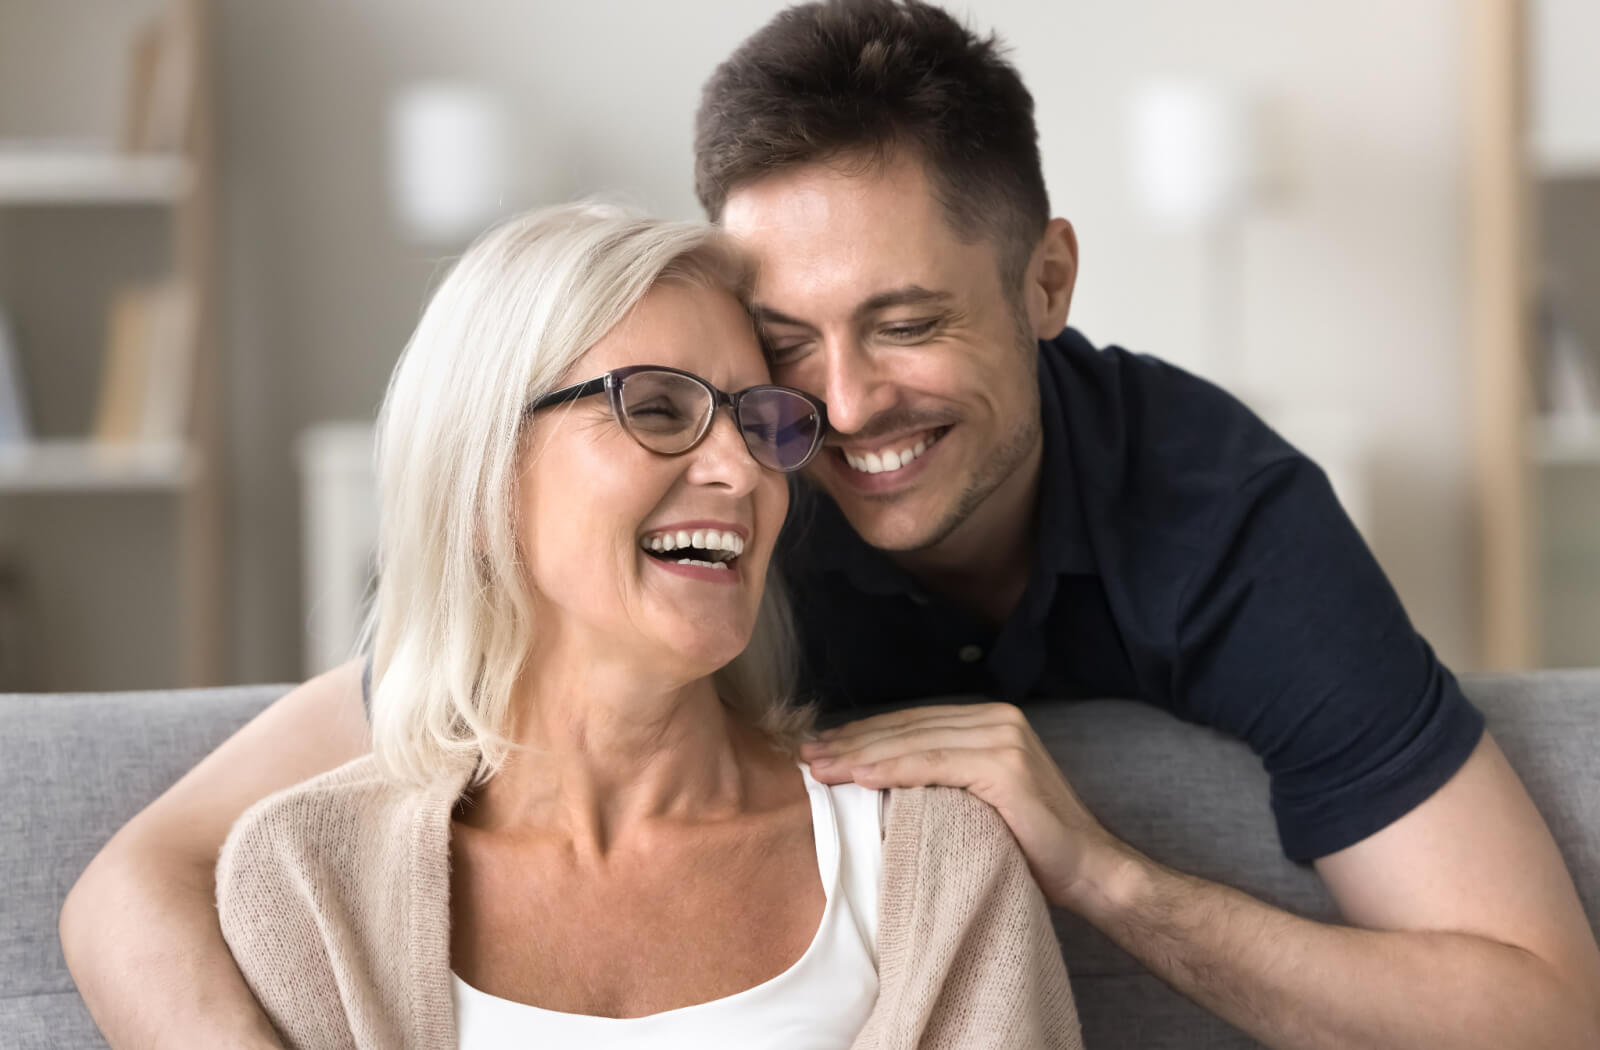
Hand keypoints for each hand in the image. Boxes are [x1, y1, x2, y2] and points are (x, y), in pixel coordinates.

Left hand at [801, 702, 1126, 907]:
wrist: (1089, 872)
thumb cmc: (1031, 846)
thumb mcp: (978, 800)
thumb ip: (943, 777)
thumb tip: (878, 776)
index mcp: (990, 721)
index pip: (912, 723)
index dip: (863, 734)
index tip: (819, 748)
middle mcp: (997, 719)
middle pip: (907, 727)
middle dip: (851, 741)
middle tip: (805, 756)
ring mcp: (1003, 738)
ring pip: (914, 741)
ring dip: (860, 754)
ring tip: (819, 768)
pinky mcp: (1005, 765)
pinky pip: (934, 763)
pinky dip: (893, 769)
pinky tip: (859, 777)